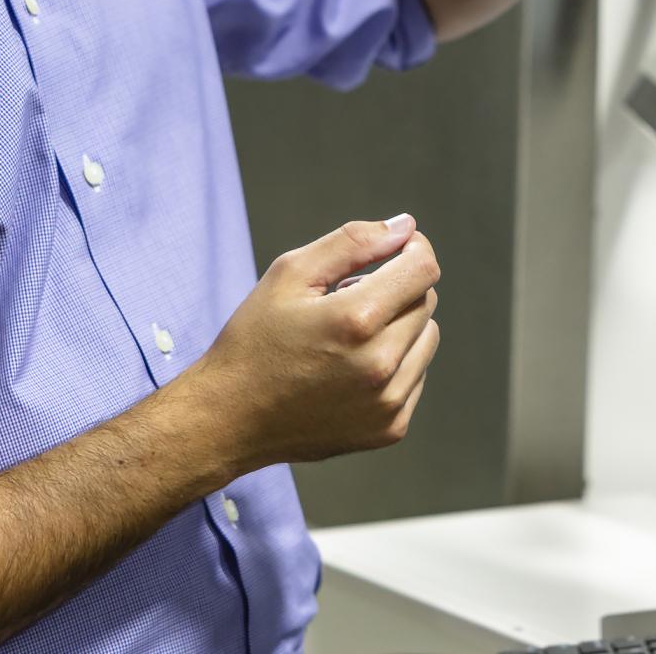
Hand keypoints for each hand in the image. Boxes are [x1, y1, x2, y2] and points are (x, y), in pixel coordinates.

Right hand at [186, 215, 440, 472]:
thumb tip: (406, 227)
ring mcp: (388, 402)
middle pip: (425, 300)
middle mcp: (381, 364)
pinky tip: (351, 367)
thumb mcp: (292, 272)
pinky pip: (416, 374)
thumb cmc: (256, 339)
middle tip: (346, 298)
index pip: (424, 268)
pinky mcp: (389, 429)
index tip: (393, 248)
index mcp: (358, 320)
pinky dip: (395, 362)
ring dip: (400, 325)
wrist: (228, 419)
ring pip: (426, 337)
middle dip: (396, 288)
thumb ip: (354, 242)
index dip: (413, 247)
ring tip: (349, 335)